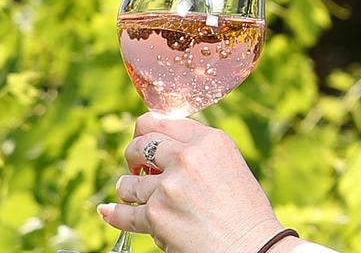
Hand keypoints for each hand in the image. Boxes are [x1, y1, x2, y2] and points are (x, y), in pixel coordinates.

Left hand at [97, 114, 308, 252]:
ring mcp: (168, 187)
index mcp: (208, 140)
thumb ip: (198, 148)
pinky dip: (114, 213)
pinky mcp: (156, 216)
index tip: (142, 137)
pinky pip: (124, 213)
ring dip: (129, 187)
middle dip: (133, 155)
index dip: (146, 130)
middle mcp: (187, 157)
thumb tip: (158, 140)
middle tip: (137, 165)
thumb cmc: (245, 210)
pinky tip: (108, 210)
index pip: (161, 121)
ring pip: (128, 181)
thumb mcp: (228, 163)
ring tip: (134, 192)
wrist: (252, 247)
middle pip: (139, 144)